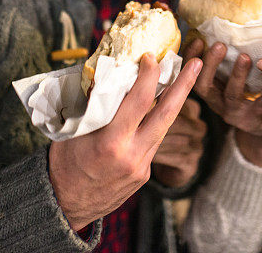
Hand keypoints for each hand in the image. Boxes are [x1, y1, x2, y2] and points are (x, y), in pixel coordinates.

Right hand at [48, 54, 202, 230]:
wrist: (65, 205)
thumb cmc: (64, 164)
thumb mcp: (72, 130)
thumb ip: (95, 105)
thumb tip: (110, 73)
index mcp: (111, 142)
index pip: (139, 101)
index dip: (149, 76)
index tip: (151, 57)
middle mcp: (132, 155)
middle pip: (167, 114)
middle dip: (184, 85)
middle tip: (197, 62)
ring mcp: (142, 167)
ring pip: (164, 127)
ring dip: (175, 102)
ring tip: (185, 79)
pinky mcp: (145, 174)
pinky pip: (154, 142)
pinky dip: (155, 123)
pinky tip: (157, 109)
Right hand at [184, 38, 261, 167]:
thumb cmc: (248, 99)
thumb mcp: (232, 83)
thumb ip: (226, 64)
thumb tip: (226, 29)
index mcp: (211, 92)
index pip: (192, 74)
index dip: (191, 58)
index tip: (198, 40)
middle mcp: (218, 104)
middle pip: (204, 86)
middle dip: (210, 64)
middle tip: (219, 44)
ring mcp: (235, 114)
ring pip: (232, 95)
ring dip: (237, 75)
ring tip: (245, 57)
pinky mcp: (255, 121)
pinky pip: (261, 106)